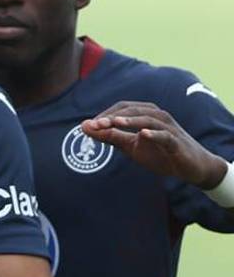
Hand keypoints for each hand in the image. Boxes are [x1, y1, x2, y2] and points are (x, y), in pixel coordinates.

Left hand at [82, 101, 228, 187]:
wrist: (191, 167)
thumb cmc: (159, 154)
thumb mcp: (130, 146)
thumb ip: (110, 136)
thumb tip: (85, 126)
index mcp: (145, 115)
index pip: (122, 108)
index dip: (105, 114)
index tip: (89, 125)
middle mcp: (157, 117)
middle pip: (133, 110)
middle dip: (113, 116)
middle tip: (95, 124)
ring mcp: (169, 128)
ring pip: (148, 120)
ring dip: (130, 121)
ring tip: (114, 123)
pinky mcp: (177, 142)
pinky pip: (165, 136)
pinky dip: (154, 134)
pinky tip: (142, 134)